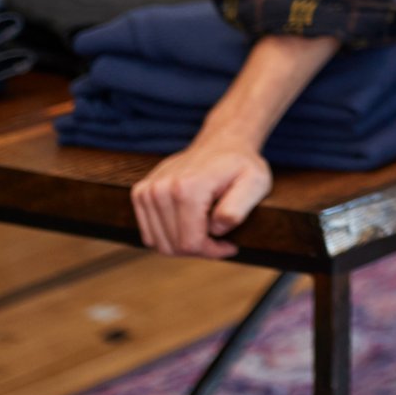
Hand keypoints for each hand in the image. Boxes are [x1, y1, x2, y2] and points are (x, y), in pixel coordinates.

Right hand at [132, 136, 271, 258]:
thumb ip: (238, 209)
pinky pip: (150, 234)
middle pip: (173, 246)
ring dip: (184, 244)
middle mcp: (160, 189)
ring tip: (206, 230)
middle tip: (220, 238)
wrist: (222, 143)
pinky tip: (190, 224)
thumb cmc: (240, 165)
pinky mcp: (140, 193)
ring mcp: (146, 190)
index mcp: (187, 188)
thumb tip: (216, 229)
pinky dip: (169, 236)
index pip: (190, 244)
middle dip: (199, 249)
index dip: (212, 251)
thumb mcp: (255, 183)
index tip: (230, 245)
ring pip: (159, 243)